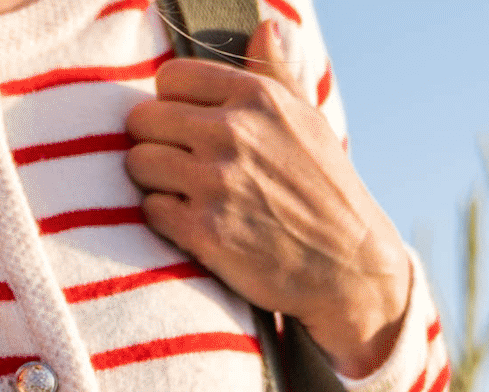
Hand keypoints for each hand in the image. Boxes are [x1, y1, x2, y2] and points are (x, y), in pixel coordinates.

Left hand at [125, 20, 410, 373]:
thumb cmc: (327, 191)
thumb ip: (276, 73)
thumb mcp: (309, 121)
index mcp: (257, 97)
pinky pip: (150, 209)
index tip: (188, 129)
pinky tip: (195, 224)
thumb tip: (266, 27)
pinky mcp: (205, 230)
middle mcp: (234, 132)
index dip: (172, 105)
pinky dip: (166, 219)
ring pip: (138, 163)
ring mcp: (217, 181)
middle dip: (156, 143)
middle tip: (183, 166)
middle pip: (143, 120)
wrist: (350, 267)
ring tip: (188, 195)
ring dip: (156, 181)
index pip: (170, 79)